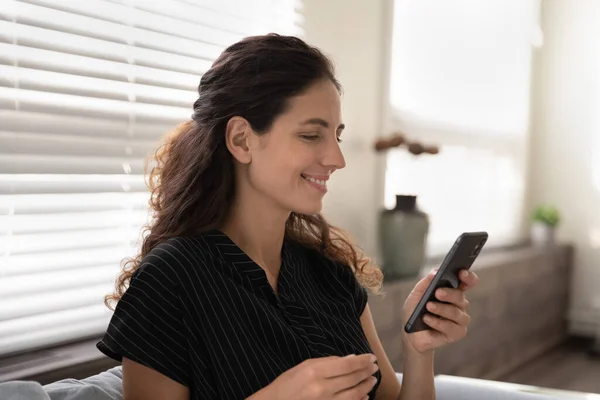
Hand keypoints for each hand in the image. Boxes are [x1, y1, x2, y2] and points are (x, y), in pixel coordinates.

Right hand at [255, 354, 378, 399]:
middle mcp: (322, 388)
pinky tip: (364, 395)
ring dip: (366, 386)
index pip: (347, 365)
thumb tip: (350, 358)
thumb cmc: (287, 384)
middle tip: (375, 367)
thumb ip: (328, 362)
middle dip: (367, 371)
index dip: (363, 361)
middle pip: (353, 378)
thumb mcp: (304, 366)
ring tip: (372, 379)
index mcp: (315, 371)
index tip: (372, 357)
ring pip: (354, 394)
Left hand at [402, 269, 478, 354]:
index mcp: (452, 292)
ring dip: (441, 309)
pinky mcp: (457, 333)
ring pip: (456, 312)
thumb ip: (427, 282)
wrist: (410, 333)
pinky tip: (427, 319)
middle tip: (437, 293)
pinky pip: (452, 327)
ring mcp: (460, 319)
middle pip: (460, 296)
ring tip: (427, 307)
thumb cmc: (415, 311)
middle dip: (449, 294)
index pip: (467, 282)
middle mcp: (459, 304)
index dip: (468, 277)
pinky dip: (438, 323)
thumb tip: (436, 272)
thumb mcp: (417, 294)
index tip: (461, 273)